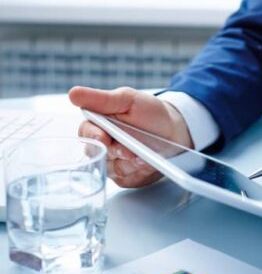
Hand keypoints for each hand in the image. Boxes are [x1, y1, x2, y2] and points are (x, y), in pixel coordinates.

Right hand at [69, 86, 192, 187]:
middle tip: (129, 150)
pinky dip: (137, 172)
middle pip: (96, 154)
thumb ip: (102, 99)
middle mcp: (103, 145)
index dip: (93, 136)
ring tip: (144, 156)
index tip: (103, 138)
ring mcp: (113, 162)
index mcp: (99, 124)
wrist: (175, 130)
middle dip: (115, 152)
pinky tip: (147, 164)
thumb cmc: (150, 112)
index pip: (86, 132)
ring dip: (128, 163)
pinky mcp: (126, 177)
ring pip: (111, 169)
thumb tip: (73, 93)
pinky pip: (125, 179)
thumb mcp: (128, 100)